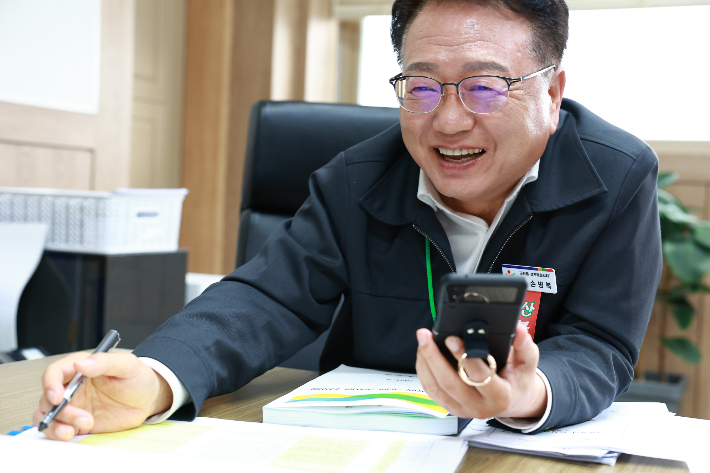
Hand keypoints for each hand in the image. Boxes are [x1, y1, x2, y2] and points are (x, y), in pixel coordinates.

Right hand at [33, 352, 172, 440]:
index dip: (51, 384)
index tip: (58, 397)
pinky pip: (57, 428)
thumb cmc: (138, 377)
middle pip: (48, 396)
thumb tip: (81, 364)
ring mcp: (74, 405)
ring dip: (56, 423)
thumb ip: (104, 362)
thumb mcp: (127, 364)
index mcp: (81, 367)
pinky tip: (72, 433)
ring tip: (81, 426)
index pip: (55, 372)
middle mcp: (72, 386)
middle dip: (59, 409)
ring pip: (48, 414)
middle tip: (81, 417)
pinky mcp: (76, 421)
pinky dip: (58, 433)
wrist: (149, 399)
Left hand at [415, 323, 546, 418]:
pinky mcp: (450, 407)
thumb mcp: (527, 362)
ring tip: (423, 339)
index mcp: (501, 396)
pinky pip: (431, 390)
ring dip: (425, 361)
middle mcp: (480, 407)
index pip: (480, 377)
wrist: (510, 400)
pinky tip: (423, 353)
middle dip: (435, 357)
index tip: (452, 338)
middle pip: (451, 383)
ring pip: (437, 387)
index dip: (465, 357)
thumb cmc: (516, 379)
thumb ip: (524, 346)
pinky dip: (424, 370)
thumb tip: (518, 329)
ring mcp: (462, 409)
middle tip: (427, 335)